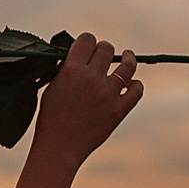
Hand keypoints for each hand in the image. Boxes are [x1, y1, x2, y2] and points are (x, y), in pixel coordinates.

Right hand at [15, 34, 142, 187]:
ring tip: (128, 57)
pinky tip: (132, 84)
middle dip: (104, 50)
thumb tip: (80, 55)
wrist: (59, 148)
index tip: (88, 47)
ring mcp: (108, 95)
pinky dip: (136, 85)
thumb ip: (67, 68)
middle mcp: (92, 79)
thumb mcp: (52, 86)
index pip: (87, 39)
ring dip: (128, 59)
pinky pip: (137, 90)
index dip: (88, 41)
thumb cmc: (51, 118)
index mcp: (72, 70)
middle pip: (107, 48)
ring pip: (128, 65)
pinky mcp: (119, 110)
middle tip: (102, 57)